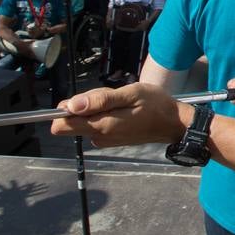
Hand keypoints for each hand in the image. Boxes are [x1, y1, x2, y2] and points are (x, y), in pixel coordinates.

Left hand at [51, 83, 187, 146]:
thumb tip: (71, 105)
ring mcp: (103, 139)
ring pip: (84, 119)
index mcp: (101, 126)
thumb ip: (100, 100)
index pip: (61, 126)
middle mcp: (98, 136)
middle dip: (85, 104)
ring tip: (121, 101)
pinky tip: (122, 109)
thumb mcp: (131, 94)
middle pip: (72, 119)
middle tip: (112, 96)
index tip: (84, 98)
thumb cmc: (155, 105)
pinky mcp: (109, 139)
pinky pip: (95, 123)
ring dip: (97, 107)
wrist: (173, 123)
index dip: (64, 110)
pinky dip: (104, 113)